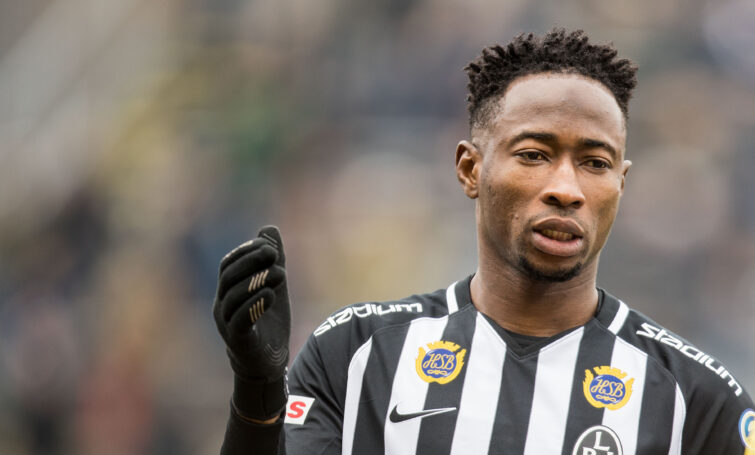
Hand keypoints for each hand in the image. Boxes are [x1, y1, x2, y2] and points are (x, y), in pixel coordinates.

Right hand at [213, 226, 290, 419]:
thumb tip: (269, 229)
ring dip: (258, 281)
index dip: (246, 251)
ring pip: (234, 297)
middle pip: (228, 277)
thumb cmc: (268, 320)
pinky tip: (272, 295)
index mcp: (227, 290)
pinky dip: (256, 304)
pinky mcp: (238, 340)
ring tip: (281, 274)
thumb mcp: (274, 285)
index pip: (228, 264)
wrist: (269, 360)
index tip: (269, 245)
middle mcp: (221, 305)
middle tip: (273, 254)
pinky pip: (241, 320)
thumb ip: (272, 260)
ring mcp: (227, 324)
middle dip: (250, 262)